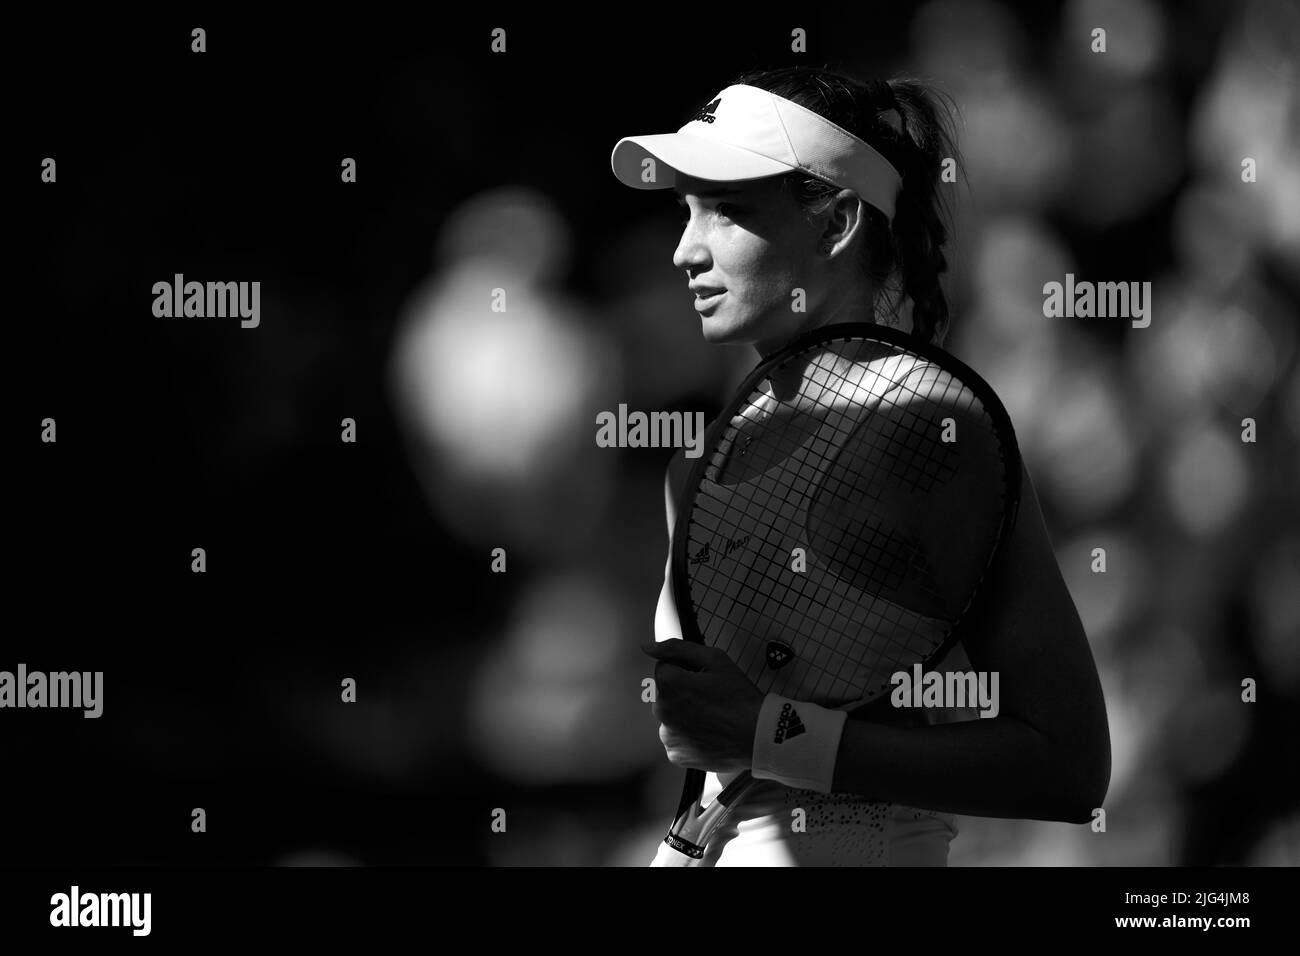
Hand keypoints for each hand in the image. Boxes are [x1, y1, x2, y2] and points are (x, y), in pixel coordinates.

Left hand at [642, 640, 763, 773]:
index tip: (704, 680)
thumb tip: (648, 646)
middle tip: (711, 698)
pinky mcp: (676, 754)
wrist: (758, 737)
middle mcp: (662, 711)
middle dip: (683, 692)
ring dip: (684, 713)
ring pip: (671, 715)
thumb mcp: (715, 660)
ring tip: (712, 717)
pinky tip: (708, 733)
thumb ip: (677, 648)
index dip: (686, 670)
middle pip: (666, 692)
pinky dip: (688, 735)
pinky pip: (676, 737)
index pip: (665, 667)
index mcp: (669, 684)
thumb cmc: (740, 699)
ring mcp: (668, 735)